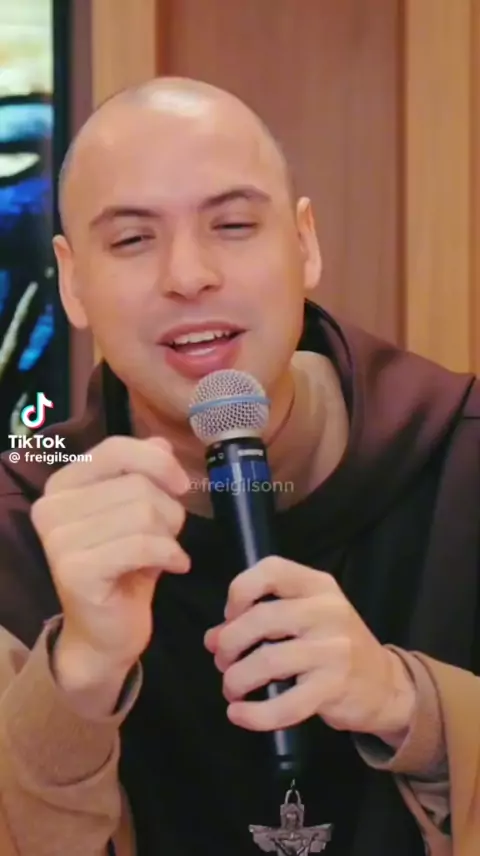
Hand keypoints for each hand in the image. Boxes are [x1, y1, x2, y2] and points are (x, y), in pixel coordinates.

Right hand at [31, 435, 190, 685]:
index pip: (115, 449)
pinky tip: (175, 567)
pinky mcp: (76, 571)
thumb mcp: (138, 513)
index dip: (157, 461)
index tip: (180, 485)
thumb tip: (161, 442)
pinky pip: (143, 544)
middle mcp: (51, 508)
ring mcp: (58, 540)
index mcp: (63, 485)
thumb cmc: (124, 569)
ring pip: (144, 512)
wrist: (104, 635)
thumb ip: (144, 474)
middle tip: (168, 537)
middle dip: (169, 510)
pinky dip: (171, 554)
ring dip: (171, 534)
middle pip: (137, 484)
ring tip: (166, 553)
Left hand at [204, 556, 415, 742]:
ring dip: (236, 679)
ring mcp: (333, 649)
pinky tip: (238, 714)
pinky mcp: (334, 687)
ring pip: (268, 661)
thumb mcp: (304, 620)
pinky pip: (285, 705)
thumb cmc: (334, 645)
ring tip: (231, 688)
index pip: (271, 570)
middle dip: (230, 643)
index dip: (240, 591)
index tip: (230, 616)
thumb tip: (212, 638)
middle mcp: (327, 611)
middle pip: (261, 618)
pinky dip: (254, 714)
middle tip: (223, 660)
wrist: (385, 685)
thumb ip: (258, 621)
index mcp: (318, 585)